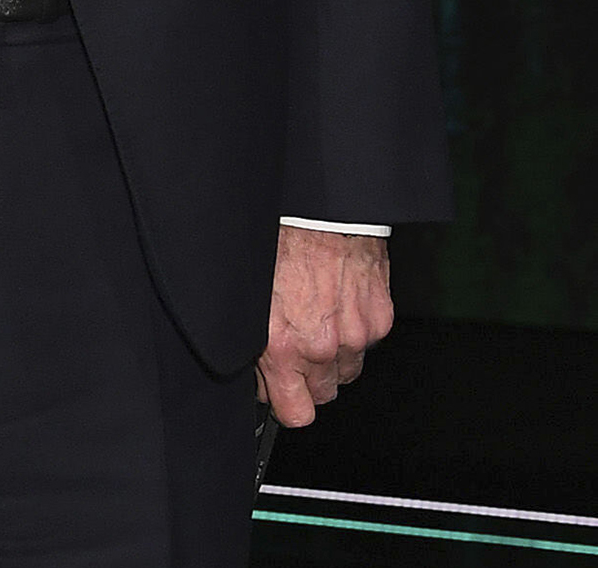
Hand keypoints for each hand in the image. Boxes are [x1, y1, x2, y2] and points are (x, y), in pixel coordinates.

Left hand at [256, 225, 393, 427]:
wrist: (319, 216)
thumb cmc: (279, 248)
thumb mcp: (249, 304)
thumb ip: (257, 347)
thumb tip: (260, 376)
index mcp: (282, 346)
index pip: (295, 413)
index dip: (285, 404)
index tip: (279, 394)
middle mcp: (321, 346)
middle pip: (323, 395)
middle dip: (308, 378)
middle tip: (296, 348)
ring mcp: (355, 336)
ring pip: (346, 371)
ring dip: (333, 357)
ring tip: (316, 321)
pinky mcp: (379, 320)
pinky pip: (367, 344)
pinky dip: (354, 332)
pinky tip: (337, 305)